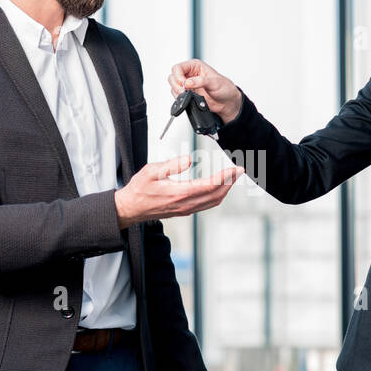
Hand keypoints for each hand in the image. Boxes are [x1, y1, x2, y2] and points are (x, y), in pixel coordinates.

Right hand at [114, 154, 242, 228]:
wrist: (130, 208)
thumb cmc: (138, 190)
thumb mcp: (151, 171)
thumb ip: (171, 165)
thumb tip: (189, 160)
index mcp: (179, 193)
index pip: (210, 186)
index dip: (225, 177)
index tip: (235, 169)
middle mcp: (185, 204)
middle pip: (216, 195)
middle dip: (230, 183)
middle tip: (239, 171)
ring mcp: (185, 209)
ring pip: (212, 202)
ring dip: (225, 190)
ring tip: (232, 178)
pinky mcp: (184, 211)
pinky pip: (205, 205)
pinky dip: (216, 196)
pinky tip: (218, 188)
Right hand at [168, 60, 242, 123]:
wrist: (227, 102)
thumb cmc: (224, 88)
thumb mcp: (214, 82)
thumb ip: (200, 81)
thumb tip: (188, 82)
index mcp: (195, 66)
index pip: (178, 67)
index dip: (178, 76)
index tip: (184, 84)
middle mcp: (190, 74)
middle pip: (173, 76)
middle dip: (176, 85)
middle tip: (184, 91)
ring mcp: (187, 84)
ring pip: (173, 86)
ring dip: (177, 92)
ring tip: (187, 95)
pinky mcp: (187, 93)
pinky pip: (176, 95)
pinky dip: (179, 98)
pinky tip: (188, 99)